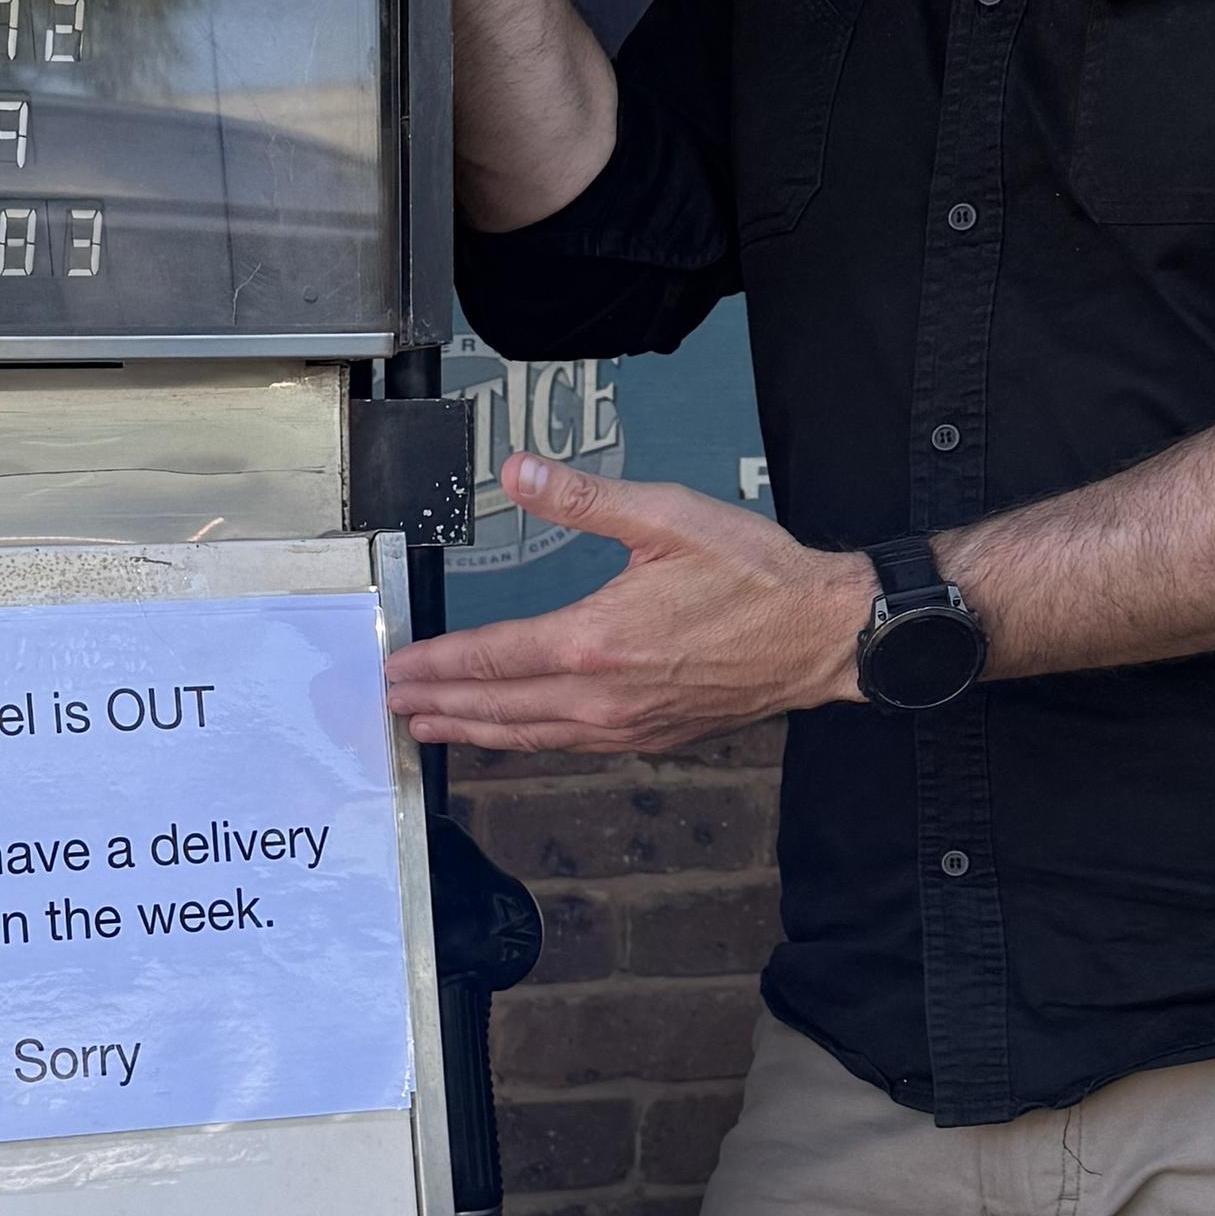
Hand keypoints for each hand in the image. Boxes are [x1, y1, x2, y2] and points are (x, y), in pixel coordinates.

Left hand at [387, 458, 871, 753]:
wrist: (822, 636)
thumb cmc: (754, 576)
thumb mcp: (667, 518)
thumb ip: (584, 498)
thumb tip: (518, 470)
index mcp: (594, 641)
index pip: (490, 658)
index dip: (437, 663)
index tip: (397, 666)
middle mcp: (601, 696)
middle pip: (498, 708)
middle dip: (439, 706)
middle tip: (392, 706)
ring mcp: (627, 725)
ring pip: (531, 736)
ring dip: (476, 732)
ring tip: (433, 729)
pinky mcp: (652, 737)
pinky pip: (572, 746)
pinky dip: (530, 742)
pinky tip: (518, 736)